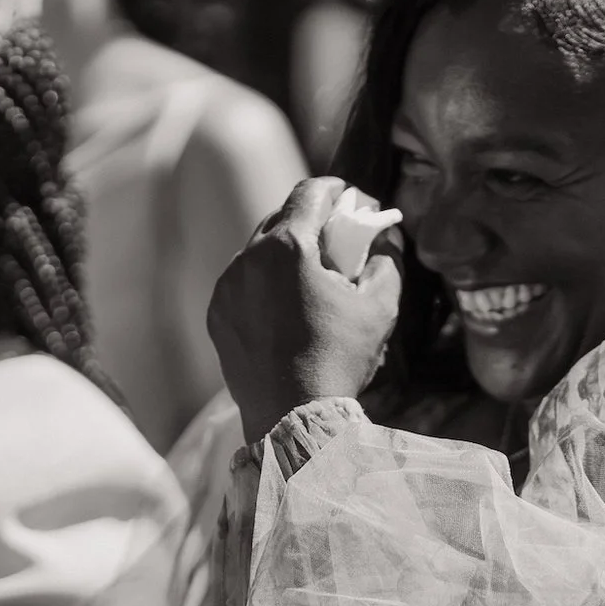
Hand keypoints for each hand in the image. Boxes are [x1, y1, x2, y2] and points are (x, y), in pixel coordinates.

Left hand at [208, 177, 401, 444]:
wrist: (291, 417)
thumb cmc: (339, 359)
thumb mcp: (380, 307)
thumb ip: (386, 261)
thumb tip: (385, 241)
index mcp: (289, 246)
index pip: (311, 192)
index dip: (336, 189)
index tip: (350, 196)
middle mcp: (249, 257)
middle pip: (281, 218)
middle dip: (311, 221)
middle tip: (336, 238)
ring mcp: (228, 286)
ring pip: (258, 251)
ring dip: (285, 253)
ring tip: (309, 277)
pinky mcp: (217, 314)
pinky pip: (242, 283)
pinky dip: (264, 283)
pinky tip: (285, 306)